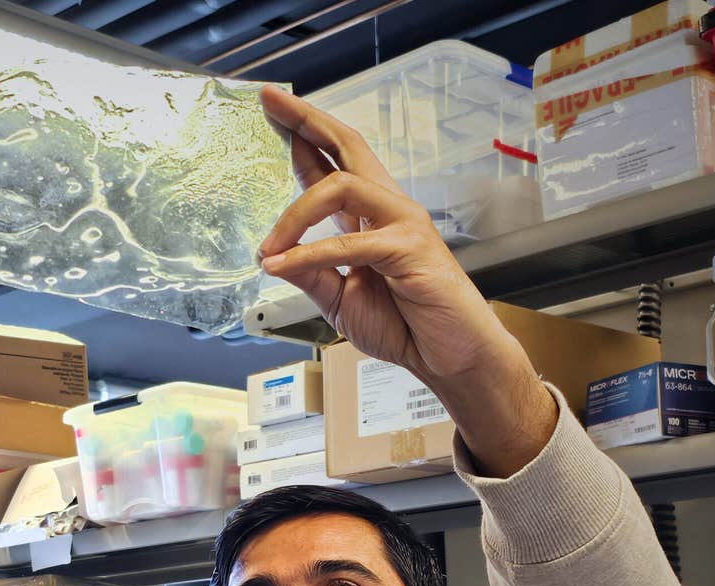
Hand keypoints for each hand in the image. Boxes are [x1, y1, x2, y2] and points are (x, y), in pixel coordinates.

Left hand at [257, 85, 555, 476]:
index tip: (272, 110)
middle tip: (270, 100)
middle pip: (345, 146)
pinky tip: (280, 266)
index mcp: (369, 216)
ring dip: (293, 215)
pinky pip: (350, 242)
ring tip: (267, 249)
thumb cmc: (405, 325)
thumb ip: (310, 274)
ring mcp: (401, 223)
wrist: (447, 357)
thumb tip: (274, 256)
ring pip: (341, 186)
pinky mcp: (409, 248)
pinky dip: (309, 254)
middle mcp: (386, 208)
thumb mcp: (339, 299)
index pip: (330, 164)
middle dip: (305, 120)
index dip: (301, 136)